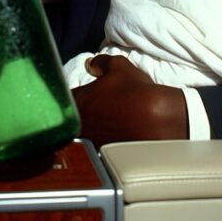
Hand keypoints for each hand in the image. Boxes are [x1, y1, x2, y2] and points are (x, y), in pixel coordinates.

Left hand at [72, 55, 187, 146]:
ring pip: (82, 135)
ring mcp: (90, 143)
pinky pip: (96, 148)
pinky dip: (102, 142)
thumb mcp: (119, 67)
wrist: (158, 121)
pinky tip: (113, 136)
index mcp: (78, 101)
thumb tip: (90, 64)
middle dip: (78, 113)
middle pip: (70, 118)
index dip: (70, 94)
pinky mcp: (104, 157)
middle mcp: (79, 124)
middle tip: (93, 108)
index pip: (63, 97)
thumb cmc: (136, 91)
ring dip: (89, 129)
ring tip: (105, 123)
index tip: (80, 94)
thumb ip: (100, 63)